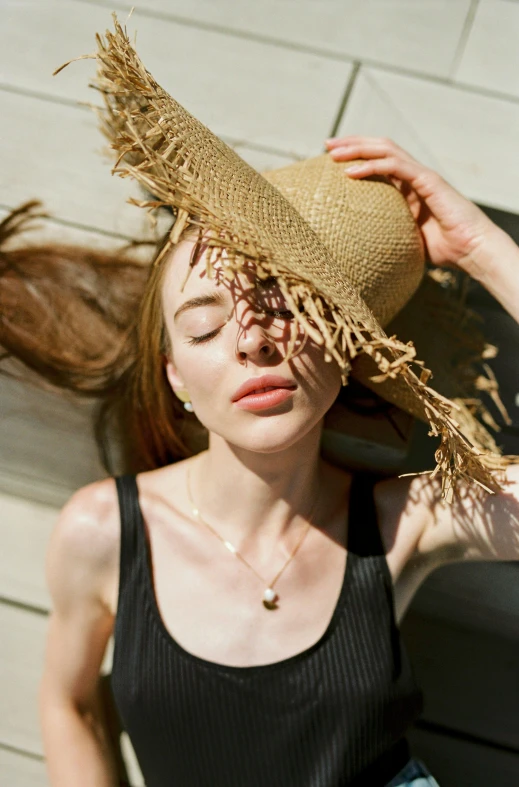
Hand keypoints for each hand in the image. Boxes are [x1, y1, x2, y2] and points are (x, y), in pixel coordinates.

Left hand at [325, 136, 499, 276]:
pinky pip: (396, 167)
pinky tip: (351, 172)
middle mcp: (413, 176)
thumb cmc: (444, 249)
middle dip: (352, 143)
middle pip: (379, 148)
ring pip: (385, 150)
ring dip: (357, 148)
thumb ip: (387, 235)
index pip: (379, 160)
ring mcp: (421, 175)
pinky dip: (372, 166)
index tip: (331, 157)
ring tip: (333, 152)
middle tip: (326, 144)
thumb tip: (361, 250)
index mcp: (407, 186)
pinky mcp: (428, 181)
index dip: (356, 154)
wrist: (471, 250)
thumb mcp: (405, 240)